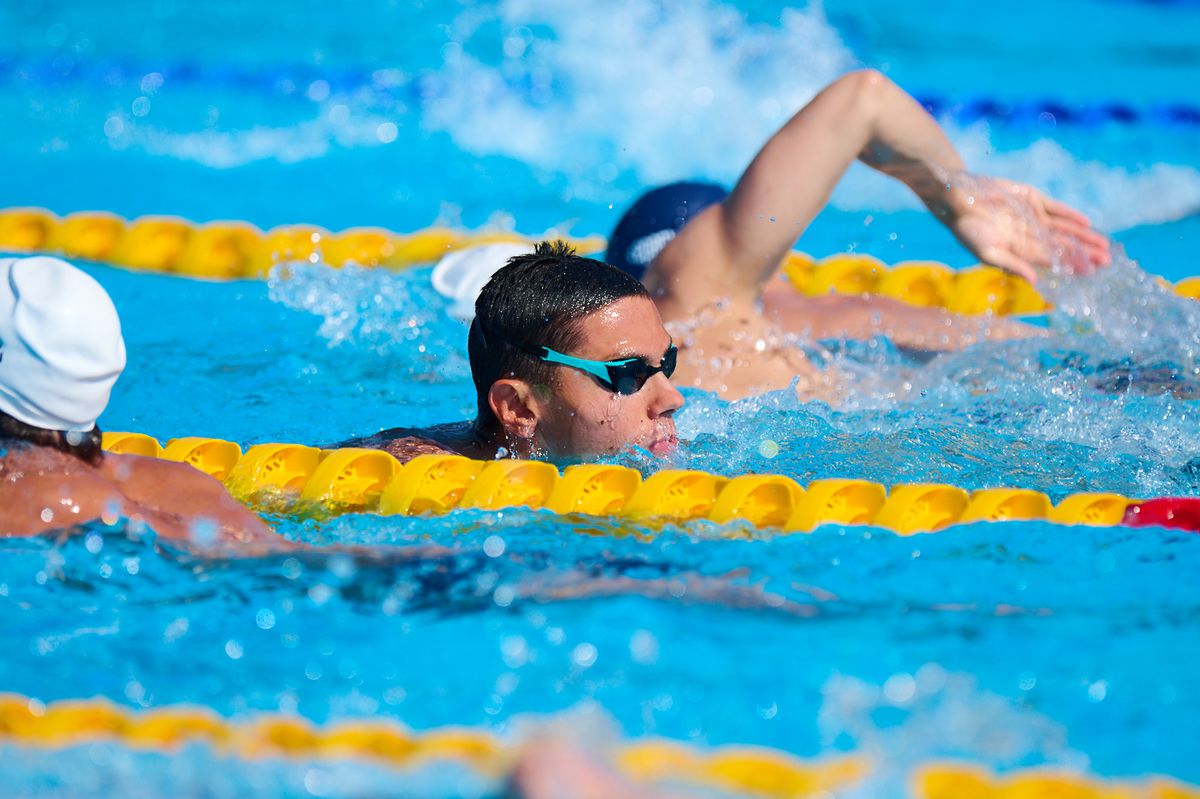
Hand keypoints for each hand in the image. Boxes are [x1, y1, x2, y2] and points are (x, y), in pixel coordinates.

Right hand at [946, 176, 1110, 283]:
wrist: (958, 197)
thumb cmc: (967, 229)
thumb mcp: (987, 252)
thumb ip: (1012, 265)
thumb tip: (1035, 281)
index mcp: (1021, 251)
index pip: (1052, 260)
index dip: (1072, 265)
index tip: (1091, 271)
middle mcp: (1030, 236)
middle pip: (1063, 246)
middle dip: (1084, 254)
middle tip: (1106, 261)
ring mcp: (1033, 218)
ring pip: (1064, 229)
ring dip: (1083, 236)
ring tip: (1104, 245)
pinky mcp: (1032, 200)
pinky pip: (1056, 209)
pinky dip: (1070, 215)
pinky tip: (1086, 222)